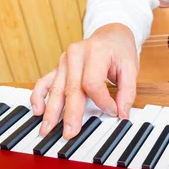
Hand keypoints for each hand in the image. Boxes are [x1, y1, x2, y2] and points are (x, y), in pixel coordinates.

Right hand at [31, 23, 138, 139]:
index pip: (93, 83)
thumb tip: (122, 114)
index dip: (102, 102)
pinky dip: (39, 96)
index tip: (113, 112)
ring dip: (51, 111)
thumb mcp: (131, 68)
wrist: (110, 35)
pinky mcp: (58, 67)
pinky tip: (37, 110)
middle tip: (69, 133)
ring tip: (47, 129)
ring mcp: (63, 61)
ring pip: (56, 89)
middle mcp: (75, 55)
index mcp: (95, 52)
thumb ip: (128, 92)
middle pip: (72, 89)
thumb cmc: (120, 51)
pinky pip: (44, 81)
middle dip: (70, 114)